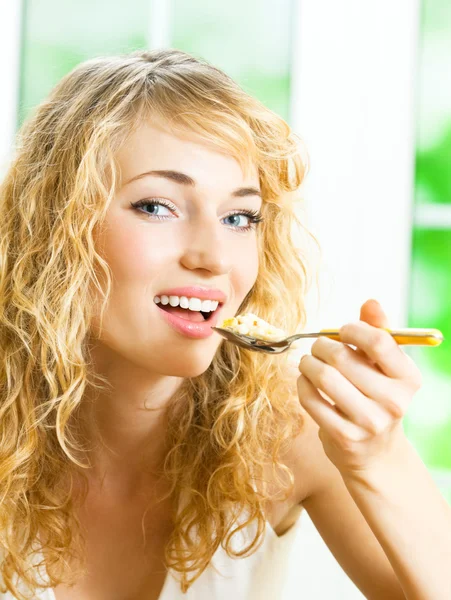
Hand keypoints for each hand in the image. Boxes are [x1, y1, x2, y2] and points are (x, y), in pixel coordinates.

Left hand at [296, 299, 422, 477]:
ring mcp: (369, 422)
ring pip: (323, 377)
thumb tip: (371, 302)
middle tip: (317, 346)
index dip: (352, 329)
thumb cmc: (376, 396)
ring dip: (307, 363)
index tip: (341, 331)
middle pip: (343, 358)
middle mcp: (394, 402)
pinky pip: (310, 399)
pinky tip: (306, 381)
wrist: (376, 452)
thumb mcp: (385, 366)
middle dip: (321, 345)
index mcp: (408, 378)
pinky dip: (302, 384)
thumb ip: (379, 332)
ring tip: (308, 362)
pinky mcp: (344, 437)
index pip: (378, 341)